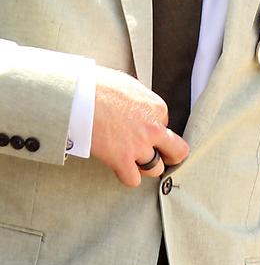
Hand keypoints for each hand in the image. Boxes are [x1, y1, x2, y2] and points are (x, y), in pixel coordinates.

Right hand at [91, 66, 188, 186]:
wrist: (76, 95)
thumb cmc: (96, 86)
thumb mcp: (127, 85)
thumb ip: (138, 99)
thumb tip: (135, 105)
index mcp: (156, 106)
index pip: (164, 123)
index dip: (152, 126)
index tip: (140, 127)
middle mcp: (153, 127)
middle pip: (177, 150)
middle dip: (170, 154)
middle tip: (161, 155)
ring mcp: (139, 145)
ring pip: (156, 168)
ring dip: (145, 167)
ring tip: (133, 161)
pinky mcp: (122, 159)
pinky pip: (133, 180)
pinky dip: (127, 177)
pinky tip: (120, 169)